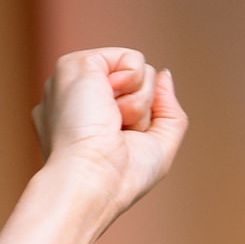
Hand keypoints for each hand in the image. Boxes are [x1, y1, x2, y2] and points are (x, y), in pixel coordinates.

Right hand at [31, 49, 185, 224]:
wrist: (93, 183)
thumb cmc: (120, 179)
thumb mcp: (157, 147)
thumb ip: (168, 110)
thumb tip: (164, 74)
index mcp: (86, 116)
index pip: (134, 102)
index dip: (142, 125)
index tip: (119, 149)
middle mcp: (78, 95)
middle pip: (140, 85)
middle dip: (142, 112)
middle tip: (115, 135)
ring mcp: (76, 78)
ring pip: (141, 71)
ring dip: (138, 104)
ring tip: (110, 124)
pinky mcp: (77, 63)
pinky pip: (134, 59)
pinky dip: (133, 85)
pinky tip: (108, 106)